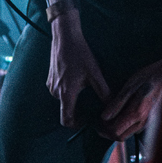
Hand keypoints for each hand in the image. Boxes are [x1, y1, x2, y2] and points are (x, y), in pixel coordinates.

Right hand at [48, 12, 109, 128]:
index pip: (66, 120)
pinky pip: (58, 90)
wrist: (65, 37)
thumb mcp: (95, 74)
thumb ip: (103, 92)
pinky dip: (67, 91)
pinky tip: (77, 81)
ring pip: (62, 100)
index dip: (76, 125)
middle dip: (77, 112)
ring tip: (86, 92)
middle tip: (91, 108)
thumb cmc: (80, 55)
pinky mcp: (49, 78)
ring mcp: (50, 85)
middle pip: (65, 110)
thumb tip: (112, 106)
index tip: (87, 122)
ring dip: (73, 100)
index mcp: (66, 93)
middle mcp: (55, 92)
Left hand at [100, 55, 161, 141]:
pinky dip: (122, 127)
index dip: (103, 129)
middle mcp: (142, 122)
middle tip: (99, 122)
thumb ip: (117, 103)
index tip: (96, 121)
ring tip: (106, 119)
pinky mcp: (148, 120)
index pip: (115, 131)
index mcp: (136, 114)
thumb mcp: (130, 86)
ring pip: (126, 135)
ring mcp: (146, 123)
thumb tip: (104, 117)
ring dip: (114, 130)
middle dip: (107, 132)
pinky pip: (132, 130)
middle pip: (119, 137)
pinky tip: (118, 116)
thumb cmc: (148, 77)